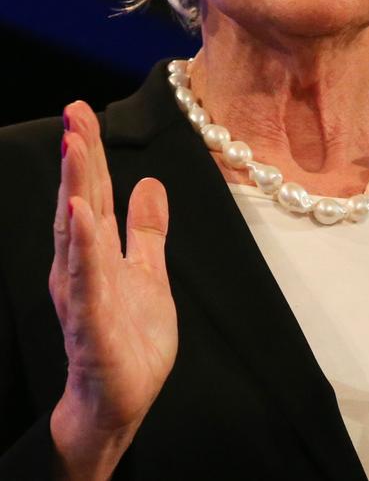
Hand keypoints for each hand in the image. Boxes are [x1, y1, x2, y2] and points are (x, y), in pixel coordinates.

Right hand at [49, 101, 177, 479]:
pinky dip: (83, 247)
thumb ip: (145, 229)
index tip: (81, 110)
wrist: (119, 402)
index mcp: (93, 252)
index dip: (88, 152)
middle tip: (73, 110)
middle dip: (78, 156)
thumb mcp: (146, 271)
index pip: (91, 193)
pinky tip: (80, 215)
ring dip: (75, 188)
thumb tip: (150, 181)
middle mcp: (80, 268)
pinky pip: (87, 282)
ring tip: (75, 146)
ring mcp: (83, 295)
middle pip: (79, 202)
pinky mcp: (91, 325)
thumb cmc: (129, 337)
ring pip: (76, 234)